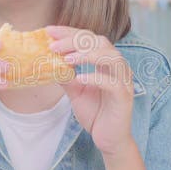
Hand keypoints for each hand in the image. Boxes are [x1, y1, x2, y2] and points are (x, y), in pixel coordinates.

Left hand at [47, 26, 134, 158]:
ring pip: (111, 57)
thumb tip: (46, 63)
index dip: (70, 32)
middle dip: (75, 40)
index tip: (49, 31)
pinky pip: (112, 82)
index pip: (89, 38)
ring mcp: (123, 80)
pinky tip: (80, 78)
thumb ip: (66, 76)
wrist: (109, 139)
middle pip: (99, 42)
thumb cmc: (95, 113)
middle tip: (54, 45)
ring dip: (87, 54)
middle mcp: (116, 67)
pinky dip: (96, 77)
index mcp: (105, 62)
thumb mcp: (75, 92)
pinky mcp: (124, 96)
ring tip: (66, 59)